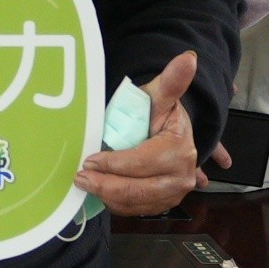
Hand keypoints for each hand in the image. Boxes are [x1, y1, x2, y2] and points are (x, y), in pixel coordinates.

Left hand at [75, 52, 204, 216]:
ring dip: (108, 196)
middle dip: (106, 185)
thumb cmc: (158, 112)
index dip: (114, 163)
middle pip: (139, 189)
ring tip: (86, 184)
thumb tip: (188, 57)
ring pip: (136, 203)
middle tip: (80, 177)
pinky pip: (136, 210)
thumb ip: (172, 81)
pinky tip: (101, 191)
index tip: (89, 160)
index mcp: (180, 148)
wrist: (166, 132)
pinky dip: (116, 203)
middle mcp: (181, 175)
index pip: (142, 162)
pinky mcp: (162, 203)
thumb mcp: (160, 96)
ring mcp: (173, 193)